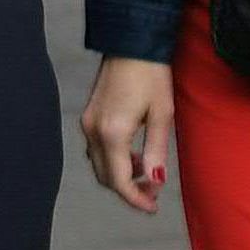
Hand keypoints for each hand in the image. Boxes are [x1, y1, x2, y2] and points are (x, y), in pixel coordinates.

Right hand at [80, 56, 174, 212]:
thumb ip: (156, 151)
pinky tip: (132, 152)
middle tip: (153, 192)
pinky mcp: (88, 115)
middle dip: (128, 190)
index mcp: (113, 132)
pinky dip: (113, 159)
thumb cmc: (151, 75)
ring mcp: (87, 122)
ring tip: (146, 168)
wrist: (131, 41)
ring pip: (99, 164)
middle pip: (106, 177)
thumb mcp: (162, 115)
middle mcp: (93, 130)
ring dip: (120, 174)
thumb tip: (155, 181)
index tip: (153, 208)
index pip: (119, 181)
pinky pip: (96, 149)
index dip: (136, 199)